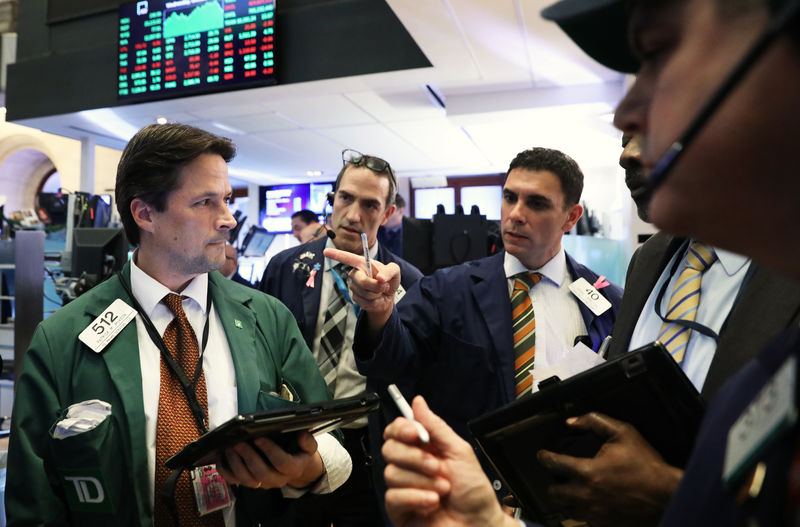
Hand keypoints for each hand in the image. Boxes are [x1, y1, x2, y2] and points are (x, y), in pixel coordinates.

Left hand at [217, 431, 323, 489]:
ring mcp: (263, 483)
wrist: (297, 470)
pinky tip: (221, 459)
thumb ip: (308, 441)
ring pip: (247, 480)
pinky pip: (236, 482)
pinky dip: (226, 472)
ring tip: (229, 449)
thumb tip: (302, 434)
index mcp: (293, 469)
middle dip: (248, 457)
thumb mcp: (309, 447)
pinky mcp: (252, 483)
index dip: (269, 450)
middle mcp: (278, 479)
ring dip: (236, 464)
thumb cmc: (299, 453)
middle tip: (239, 443)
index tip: (259, 437)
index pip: (281, 462)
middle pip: (261, 473)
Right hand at [323, 247, 400, 333]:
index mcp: (363, 263)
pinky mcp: (356, 298)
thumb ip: (389, 271)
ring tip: (381, 291)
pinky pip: (366, 302)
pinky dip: (375, 302)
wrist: (388, 296)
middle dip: (374, 285)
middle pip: (360, 280)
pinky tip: (376, 298)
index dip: (337, 255)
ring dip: (377, 294)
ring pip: (364, 293)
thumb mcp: (395, 271)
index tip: (326, 251)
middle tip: (384, 286)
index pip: (348, 258)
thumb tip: (380, 278)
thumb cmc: (389, 280)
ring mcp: (354, 286)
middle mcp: (356, 274)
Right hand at [382, 396, 517, 526]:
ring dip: (422, 481)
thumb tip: (419, 403)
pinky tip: (432, 502)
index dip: (402, 428)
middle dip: (415, 457)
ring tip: (442, 488)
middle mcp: (412, 466)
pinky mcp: (400, 509)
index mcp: (425, 449)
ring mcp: (404, 488)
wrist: (479, 525)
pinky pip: (393, 496)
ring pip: (392, 473)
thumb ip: (436, 427)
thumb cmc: (474, 493)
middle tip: (437, 466)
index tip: (415, 434)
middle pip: (390, 448)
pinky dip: (416, 497)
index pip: (398, 430)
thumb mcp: (460, 452)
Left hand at [537, 413, 682, 526]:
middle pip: (553, 493)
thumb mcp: (623, 433)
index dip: (544, 457)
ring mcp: (594, 514)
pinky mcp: (604, 524)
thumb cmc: (647, 464)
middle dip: (554, 482)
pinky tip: (591, 501)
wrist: (667, 495)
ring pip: (567, 509)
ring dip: (568, 499)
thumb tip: (571, 422)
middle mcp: (586, 496)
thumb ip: (595, 422)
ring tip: (575, 489)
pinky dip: (584, 511)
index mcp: (587, 472)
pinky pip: (584, 520)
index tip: (542, 455)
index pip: (552, 464)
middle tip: (560, 475)